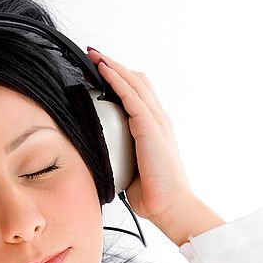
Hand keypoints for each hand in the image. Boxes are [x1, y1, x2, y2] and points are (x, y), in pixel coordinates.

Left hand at [86, 47, 193, 220]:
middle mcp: (158, 120)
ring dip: (112, 66)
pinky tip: (103, 71)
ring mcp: (156, 121)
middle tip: (92, 55)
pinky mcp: (151, 127)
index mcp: (154, 128)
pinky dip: (116, 80)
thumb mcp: (131, 169)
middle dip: (114, 65)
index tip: (99, 70)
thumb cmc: (153, 194)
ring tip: (93, 56)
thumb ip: (120, 156)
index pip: (138, 93)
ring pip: (134, 83)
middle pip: (137, 81)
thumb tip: (100, 158)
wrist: (171, 206)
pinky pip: (131, 97)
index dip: (119, 78)